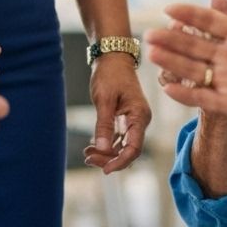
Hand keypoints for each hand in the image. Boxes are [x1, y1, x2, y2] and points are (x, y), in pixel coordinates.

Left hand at [83, 54, 151, 174]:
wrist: (112, 56)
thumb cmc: (110, 73)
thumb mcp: (104, 98)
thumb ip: (104, 124)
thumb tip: (101, 149)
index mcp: (140, 116)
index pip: (134, 148)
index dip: (120, 162)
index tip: (104, 170)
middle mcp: (140, 120)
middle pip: (128, 150)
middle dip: (109, 158)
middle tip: (88, 157)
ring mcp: (133, 120)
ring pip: (122, 146)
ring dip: (106, 152)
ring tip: (87, 153)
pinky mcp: (126, 118)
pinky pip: (118, 138)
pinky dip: (106, 143)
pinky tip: (92, 145)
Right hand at [145, 0, 226, 136]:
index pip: (209, 21)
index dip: (189, 14)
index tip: (169, 9)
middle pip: (194, 44)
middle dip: (171, 38)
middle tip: (149, 34)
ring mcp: (226, 79)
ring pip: (193, 68)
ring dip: (172, 62)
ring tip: (152, 55)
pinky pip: (203, 97)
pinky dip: (185, 93)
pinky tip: (168, 87)